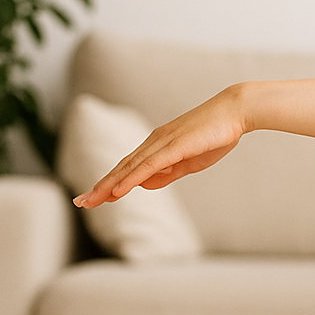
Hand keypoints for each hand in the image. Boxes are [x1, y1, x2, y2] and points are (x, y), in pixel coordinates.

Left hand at [74, 85, 248, 208]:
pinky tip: (117, 191)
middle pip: (122, 168)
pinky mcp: (173, 146)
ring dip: (108, 185)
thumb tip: (145, 185)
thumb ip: (167, 173)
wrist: (234, 111)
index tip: (95, 197)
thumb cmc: (215, 135)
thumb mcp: (188, 162)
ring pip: (129, 168)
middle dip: (100, 186)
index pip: (128, 168)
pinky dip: (130, 179)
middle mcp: (154, 142)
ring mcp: (162, 143)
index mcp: (158, 146)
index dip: (110, 183)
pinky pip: (147, 166)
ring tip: (91, 199)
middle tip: (81, 202)